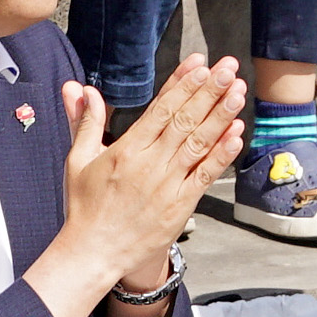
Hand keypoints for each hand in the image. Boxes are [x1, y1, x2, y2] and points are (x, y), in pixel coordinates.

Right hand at [60, 57, 247, 285]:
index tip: (199, 63)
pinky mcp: (180, 205)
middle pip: (184, 120)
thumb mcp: (78, 160)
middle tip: (227, 67)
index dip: (182, 84)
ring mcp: (167, 185)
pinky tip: (236, 134)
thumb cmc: (85, 207)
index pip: (160, 108)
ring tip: (237, 91)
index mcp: (126, 149)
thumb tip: (80, 88)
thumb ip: (85, 121)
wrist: (93, 253)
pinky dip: (222, 154)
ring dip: (220, 116)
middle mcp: (149, 164)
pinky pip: (205, 175)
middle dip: (208, 91)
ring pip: (198, 143)